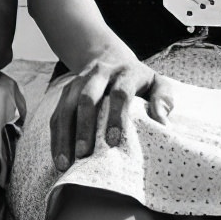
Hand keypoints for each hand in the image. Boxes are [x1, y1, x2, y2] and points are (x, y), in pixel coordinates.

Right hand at [50, 57, 173, 169]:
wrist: (109, 57)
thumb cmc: (138, 80)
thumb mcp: (157, 83)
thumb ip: (164, 99)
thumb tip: (163, 122)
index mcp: (125, 72)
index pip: (119, 92)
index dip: (115, 116)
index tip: (114, 142)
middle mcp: (99, 73)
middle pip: (87, 96)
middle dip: (84, 126)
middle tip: (84, 154)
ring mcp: (79, 80)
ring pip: (67, 104)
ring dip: (65, 133)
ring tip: (66, 162)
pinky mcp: (66, 90)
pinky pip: (57, 112)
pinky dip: (56, 135)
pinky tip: (58, 157)